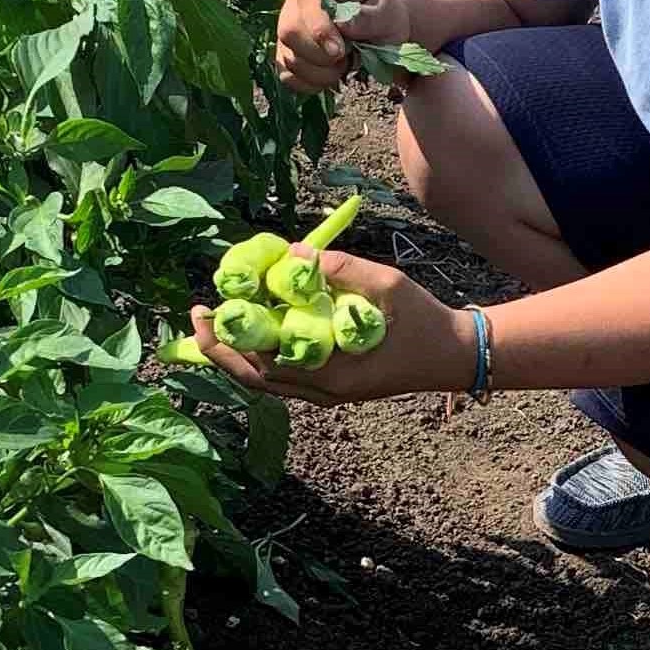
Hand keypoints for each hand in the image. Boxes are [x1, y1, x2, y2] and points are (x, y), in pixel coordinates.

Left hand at [193, 250, 470, 406]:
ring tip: (217, 321)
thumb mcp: (386, 286)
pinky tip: (256, 328)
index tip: (207, 310)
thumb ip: (340, 270)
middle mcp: (322, 391)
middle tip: (196, 317)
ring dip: (238, 353)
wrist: (453, 355)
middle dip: (220, 350)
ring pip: (267, 380)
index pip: (262, 363)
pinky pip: (285, 376)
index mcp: (330, 375)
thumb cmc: (423, 320)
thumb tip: (293, 256)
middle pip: (254, 379)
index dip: (229, 339)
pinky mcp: (333, 385)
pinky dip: (262, 355)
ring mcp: (327, 392)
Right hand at [277, 0, 407, 94]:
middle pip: (288, 30)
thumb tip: (341, 25)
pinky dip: (310, 83)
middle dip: (320, 56)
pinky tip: (330, 76)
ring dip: (320, 73)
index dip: (318, 28)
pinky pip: (287, 75)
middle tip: (347, 59)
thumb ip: (369, 18)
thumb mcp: (389, 14)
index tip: (339, 52)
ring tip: (344, 65)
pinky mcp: (285, 48)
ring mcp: (288, 21)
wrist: (380, 28)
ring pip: (287, 57)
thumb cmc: (385, 16)